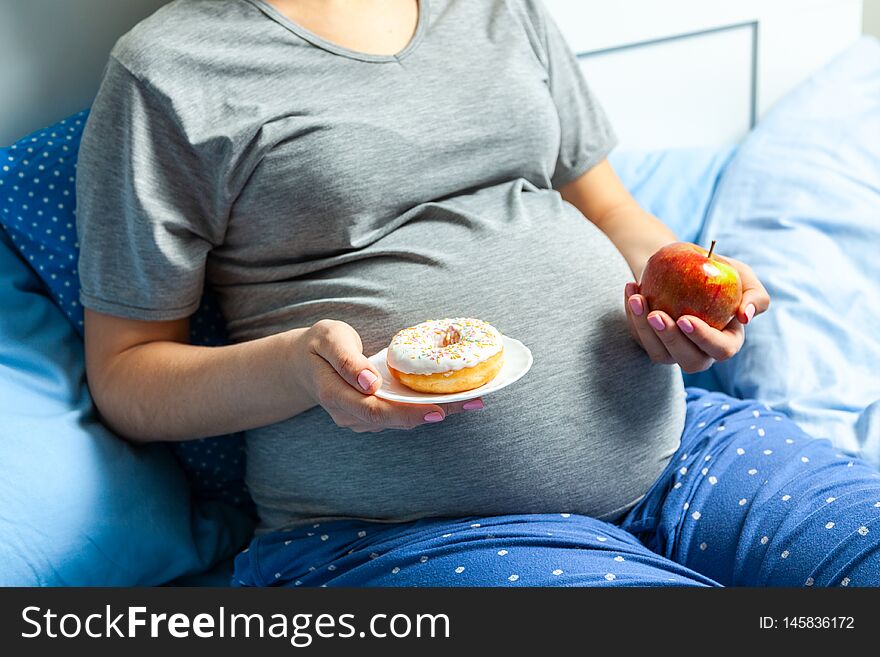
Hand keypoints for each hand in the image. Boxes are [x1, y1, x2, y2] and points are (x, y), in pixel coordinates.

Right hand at [294, 319, 482, 431]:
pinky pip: (401, 415)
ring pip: (401, 421)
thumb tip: (370, 382)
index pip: (374, 411)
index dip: (408, 414)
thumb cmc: (318, 346)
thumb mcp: (328, 339)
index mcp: (335, 395)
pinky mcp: (372, 417)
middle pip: (395, 421)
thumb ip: (346, 360)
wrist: (303, 364)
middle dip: (435, 413)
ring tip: (473, 399)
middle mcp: (349, 416)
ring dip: (437, 411)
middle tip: (474, 402)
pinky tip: (453, 397)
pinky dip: (426, 407)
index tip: (440, 410)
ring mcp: (360, 420)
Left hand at [624, 257, 769, 372]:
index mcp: (726, 341)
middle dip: (670, 339)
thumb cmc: (720, 272)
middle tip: (656, 315)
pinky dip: (632, 314)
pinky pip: (638, 336)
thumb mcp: (743, 277)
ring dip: (644, 328)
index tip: (685, 319)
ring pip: (658, 353)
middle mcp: (700, 352)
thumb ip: (755, 296)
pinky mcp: (650, 341)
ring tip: (638, 299)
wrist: (685, 265)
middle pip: (688, 360)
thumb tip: (744, 316)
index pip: (721, 349)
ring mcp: (673, 350)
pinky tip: (632, 288)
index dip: (703, 338)